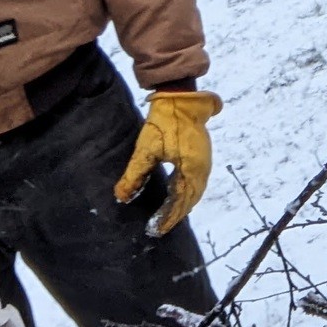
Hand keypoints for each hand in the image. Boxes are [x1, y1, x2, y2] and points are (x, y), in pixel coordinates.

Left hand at [114, 90, 221, 235]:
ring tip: (168, 216)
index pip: (179, 202)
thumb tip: (121, 197)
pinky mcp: (202, 154)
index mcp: (191, 170)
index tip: (155, 229)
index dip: (167, 217)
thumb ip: (134, 175)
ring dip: (182, 205)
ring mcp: (204, 161)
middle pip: (190, 200)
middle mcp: (202, 169)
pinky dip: (187, 193)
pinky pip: (196, 181)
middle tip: (159, 227)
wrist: (180, 97)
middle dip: (175, 215)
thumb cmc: (163, 122)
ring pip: (195, 191)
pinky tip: (177, 194)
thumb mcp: (145, 150)